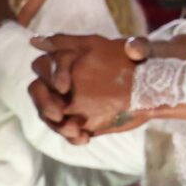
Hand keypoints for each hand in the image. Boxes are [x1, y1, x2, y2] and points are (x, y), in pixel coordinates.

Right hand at [29, 33, 149, 141]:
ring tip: (75, 130)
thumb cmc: (140, 61)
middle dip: (43, 102)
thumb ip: (138, 46)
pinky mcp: (76, 117)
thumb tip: (132, 46)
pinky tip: (85, 138)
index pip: (47, 62)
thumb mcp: (142, 50)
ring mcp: (67, 99)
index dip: (53, 73)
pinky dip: (71, 136)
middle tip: (59, 114)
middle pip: (37, 88)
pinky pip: (64, 128)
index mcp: (71, 55)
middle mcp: (62, 77)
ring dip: (55, 124)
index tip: (65, 87)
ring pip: (47, 111)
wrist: (149, 83)